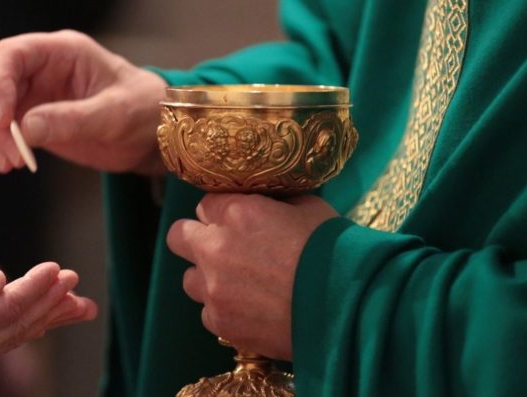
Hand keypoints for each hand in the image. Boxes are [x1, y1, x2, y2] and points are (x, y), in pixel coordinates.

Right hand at [0, 30, 167, 174]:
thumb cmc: (142, 111)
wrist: (154, 134)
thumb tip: (26, 129)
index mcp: (62, 53)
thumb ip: (73, 119)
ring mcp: (33, 95)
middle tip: (10, 156)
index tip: (3, 122)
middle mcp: (41, 69)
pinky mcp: (31, 120)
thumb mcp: (115, 115)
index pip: (12, 55)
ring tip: (7, 165)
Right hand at [0, 254, 96, 381]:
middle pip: (18, 325)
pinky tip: (40, 320)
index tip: (57, 269)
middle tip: (77, 283)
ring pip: (13, 335)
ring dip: (47, 318)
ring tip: (78, 306)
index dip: (36, 288)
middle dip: (51, 303)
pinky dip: (24, 327)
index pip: (7, 307)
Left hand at [166, 194, 336, 359]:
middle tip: (219, 248)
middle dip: (195, 239)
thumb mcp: (310, 209)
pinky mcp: (221, 323)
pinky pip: (208, 314)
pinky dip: (224, 311)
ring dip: (208, 279)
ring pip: (190, 280)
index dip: (221, 214)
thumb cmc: (336, 253)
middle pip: (178, 236)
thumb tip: (270, 205)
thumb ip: (278, 204)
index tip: (236, 223)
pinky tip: (251, 311)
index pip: (205, 204)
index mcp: (238, 213)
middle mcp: (216, 248)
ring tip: (240, 286)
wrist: (348, 308)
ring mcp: (214, 288)